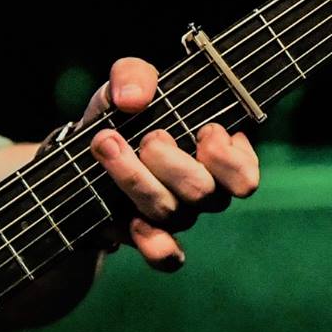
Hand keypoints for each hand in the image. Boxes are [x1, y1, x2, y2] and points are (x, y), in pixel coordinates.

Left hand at [82, 56, 259, 269]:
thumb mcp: (125, 83)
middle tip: (148, 137)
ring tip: (108, 145)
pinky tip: (131, 221)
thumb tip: (133, 99)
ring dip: (137, 180)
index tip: (202, 129)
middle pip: (203, 194)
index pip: (246, 178)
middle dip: (169, 162)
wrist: (85, 148)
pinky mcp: (149, 235)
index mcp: (218, 156)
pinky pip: (165, 257)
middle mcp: (204, 190)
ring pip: (173, 215)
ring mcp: (177, 215)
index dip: (225, 158)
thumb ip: (133, 75)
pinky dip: (153, 243)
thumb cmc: (123, 113)